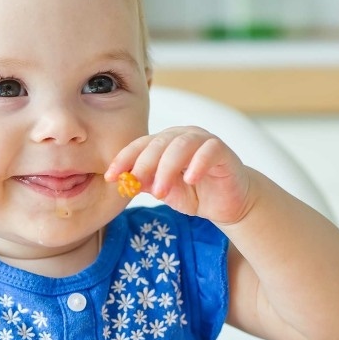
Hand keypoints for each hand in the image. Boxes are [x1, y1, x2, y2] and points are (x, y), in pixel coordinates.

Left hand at [106, 126, 252, 224]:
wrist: (228, 203)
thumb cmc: (195, 193)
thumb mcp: (164, 190)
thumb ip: (144, 183)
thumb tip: (121, 181)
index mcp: (164, 143)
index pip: (140, 146)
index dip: (123, 160)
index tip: (109, 177)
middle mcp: (182, 136)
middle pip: (158, 143)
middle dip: (143, 164)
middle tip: (135, 185)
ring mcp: (203, 141)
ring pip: (181, 145)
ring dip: (167, 168)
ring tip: (160, 192)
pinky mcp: (223, 151)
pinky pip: (209, 150)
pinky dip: (198, 164)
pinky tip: (191, 180)